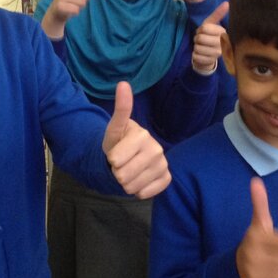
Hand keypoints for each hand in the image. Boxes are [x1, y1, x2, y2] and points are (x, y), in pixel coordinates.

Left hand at [102, 82, 170, 198]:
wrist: (129, 157)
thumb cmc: (118, 142)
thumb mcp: (114, 128)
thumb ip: (120, 109)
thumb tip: (123, 83)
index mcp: (142, 135)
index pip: (115, 160)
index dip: (111, 160)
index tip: (115, 154)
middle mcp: (157, 149)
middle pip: (123, 175)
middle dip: (117, 172)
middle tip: (122, 164)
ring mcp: (163, 164)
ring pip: (132, 187)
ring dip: (126, 183)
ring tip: (129, 171)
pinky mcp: (167, 178)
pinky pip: (145, 193)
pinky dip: (138, 190)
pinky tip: (139, 179)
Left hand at [192, 2, 228, 72]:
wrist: (210, 55)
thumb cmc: (210, 36)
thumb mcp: (212, 24)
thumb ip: (218, 14)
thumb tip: (227, 3)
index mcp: (223, 33)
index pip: (204, 28)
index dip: (201, 29)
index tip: (205, 32)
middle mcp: (222, 44)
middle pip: (200, 38)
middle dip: (198, 38)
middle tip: (202, 40)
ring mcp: (217, 54)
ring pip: (197, 47)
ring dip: (196, 47)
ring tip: (202, 47)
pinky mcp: (210, 62)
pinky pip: (195, 56)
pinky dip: (195, 55)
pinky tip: (201, 54)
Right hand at [236, 177, 277, 277]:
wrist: (236, 267)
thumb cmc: (255, 242)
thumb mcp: (259, 223)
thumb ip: (259, 203)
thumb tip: (256, 180)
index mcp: (254, 236)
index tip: (274, 243)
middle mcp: (252, 253)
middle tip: (272, 256)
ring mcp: (253, 270)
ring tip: (269, 267)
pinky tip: (268, 277)